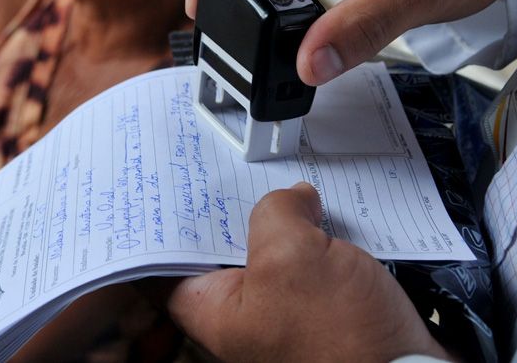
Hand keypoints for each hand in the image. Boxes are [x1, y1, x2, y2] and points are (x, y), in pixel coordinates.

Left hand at [167, 183, 450, 362]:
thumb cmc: (342, 341)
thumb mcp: (292, 255)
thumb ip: (277, 213)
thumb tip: (293, 198)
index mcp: (215, 311)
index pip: (173, 260)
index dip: (180, 221)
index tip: (186, 185)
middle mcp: (244, 316)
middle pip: (229, 249)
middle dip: (244, 211)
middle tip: (252, 175)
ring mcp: (284, 314)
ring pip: (276, 253)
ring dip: (290, 223)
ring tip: (300, 194)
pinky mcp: (322, 311)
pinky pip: (312, 265)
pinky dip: (321, 240)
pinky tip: (333, 219)